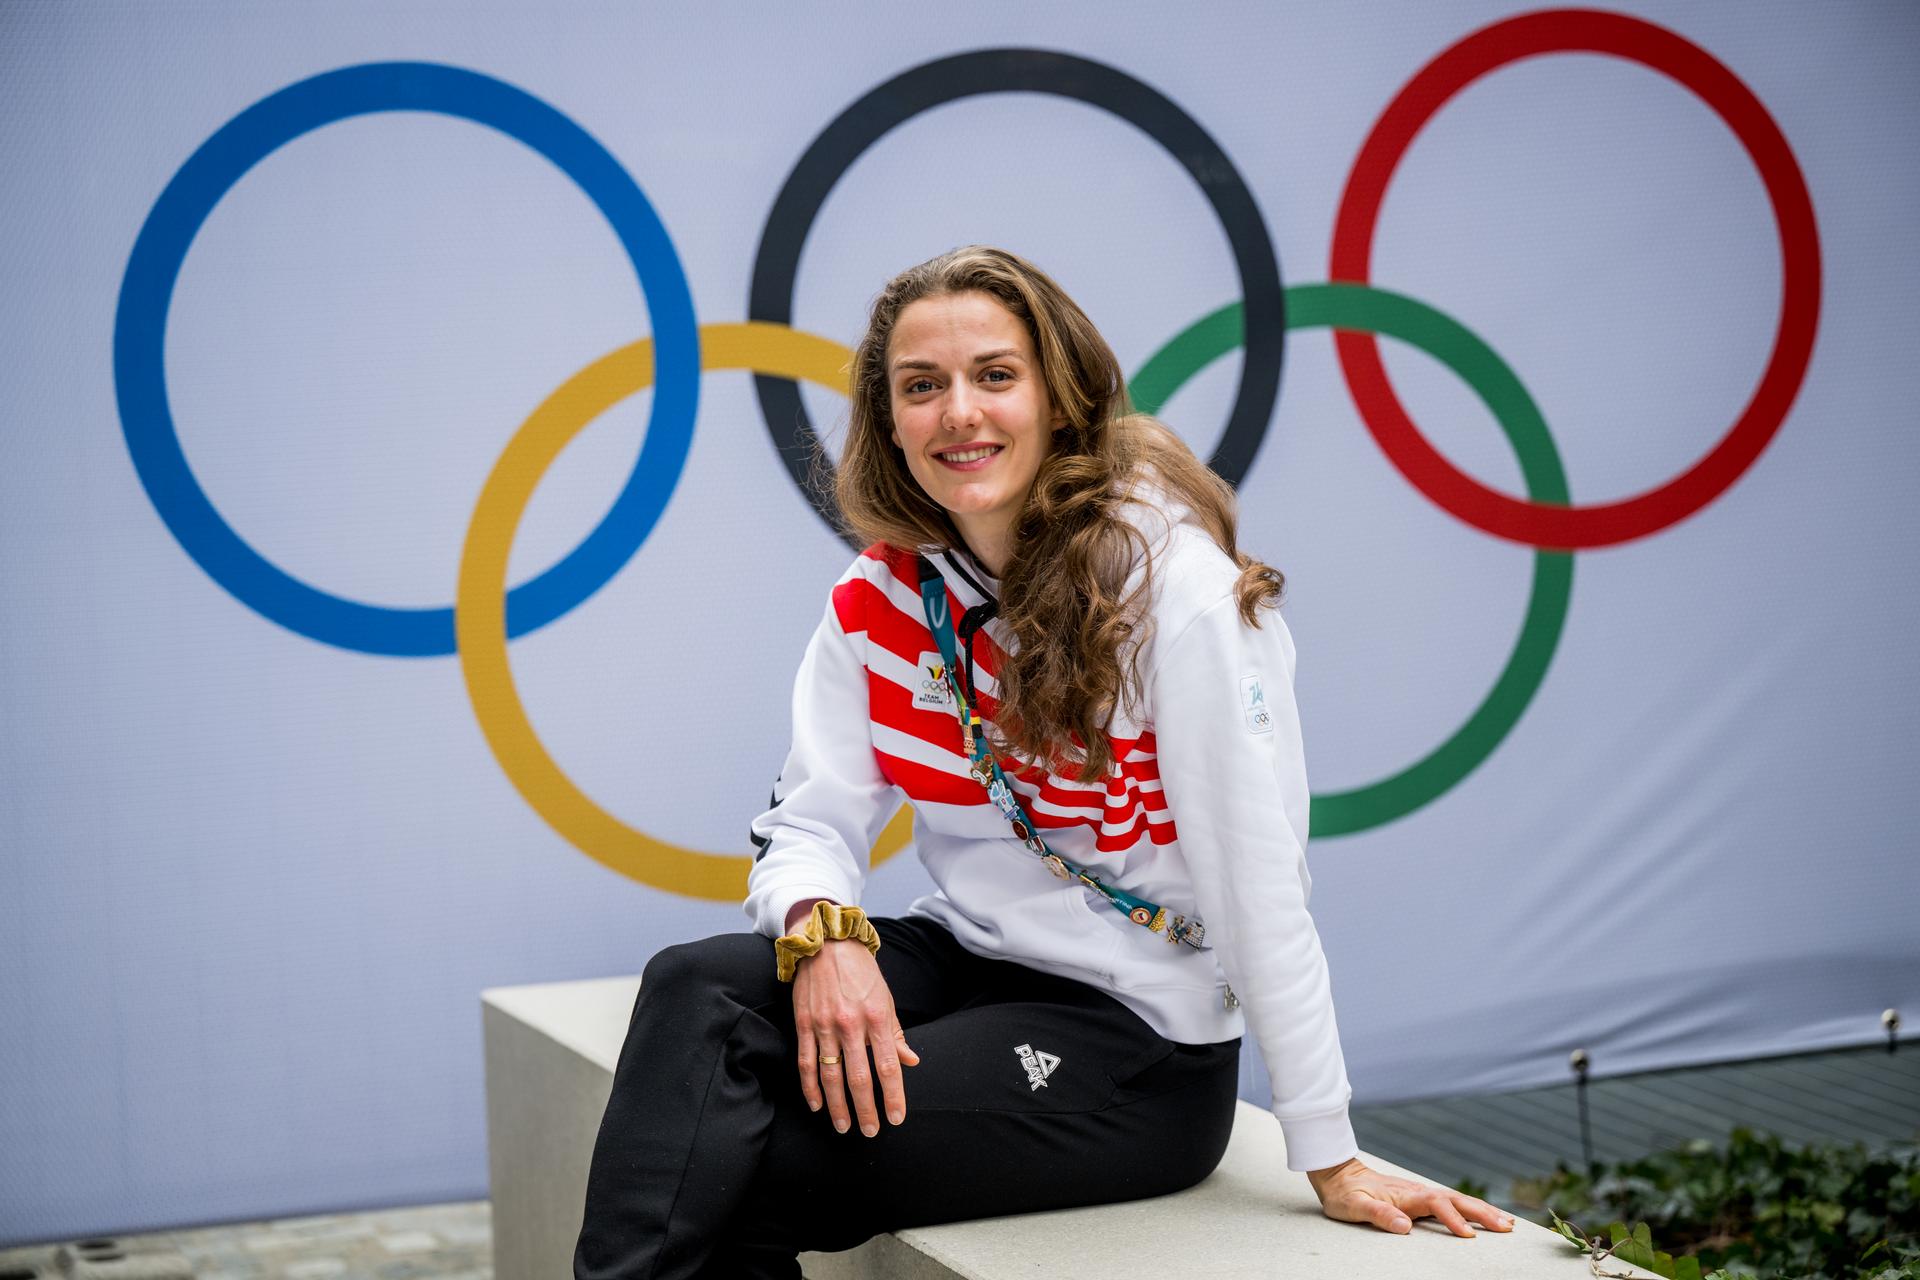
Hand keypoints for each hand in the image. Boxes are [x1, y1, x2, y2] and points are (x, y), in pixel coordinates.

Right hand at [791, 937, 919, 1136]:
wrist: (827, 943)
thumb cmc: (862, 972)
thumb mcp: (885, 998)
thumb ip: (895, 1033)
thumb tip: (910, 1062)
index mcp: (877, 1017)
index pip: (888, 1066)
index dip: (893, 1096)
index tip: (896, 1118)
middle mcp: (851, 1024)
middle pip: (859, 1078)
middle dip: (866, 1109)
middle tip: (869, 1132)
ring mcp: (825, 1025)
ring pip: (830, 1076)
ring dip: (837, 1106)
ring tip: (843, 1126)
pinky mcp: (804, 1024)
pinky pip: (806, 1062)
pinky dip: (810, 1087)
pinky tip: (817, 1104)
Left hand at [1307, 1157, 1514, 1236]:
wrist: (1339, 1175)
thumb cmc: (1345, 1194)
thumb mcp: (1354, 1207)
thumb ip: (1379, 1215)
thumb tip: (1405, 1227)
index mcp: (1406, 1195)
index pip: (1437, 1205)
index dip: (1454, 1219)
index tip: (1470, 1235)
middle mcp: (1418, 1191)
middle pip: (1456, 1200)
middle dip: (1483, 1213)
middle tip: (1508, 1228)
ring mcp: (1421, 1193)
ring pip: (1458, 1200)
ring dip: (1483, 1210)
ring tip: (1508, 1223)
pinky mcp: (1421, 1198)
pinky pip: (1452, 1203)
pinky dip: (1471, 1209)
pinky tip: (1484, 1216)